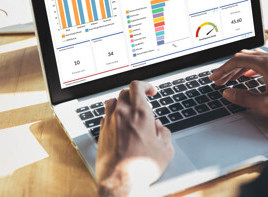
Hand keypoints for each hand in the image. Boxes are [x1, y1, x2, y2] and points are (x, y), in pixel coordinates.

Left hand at [96, 81, 173, 196]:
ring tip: (129, 110)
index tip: (151, 91)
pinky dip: (113, 115)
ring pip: (113, 101)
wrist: (120, 182)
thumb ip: (164, 133)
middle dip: (136, 95)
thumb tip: (159, 127)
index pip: (138, 86)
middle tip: (143, 103)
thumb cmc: (141, 167)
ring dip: (122, 102)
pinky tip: (120, 124)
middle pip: (125, 92)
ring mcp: (110, 122)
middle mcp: (123, 114)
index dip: (146, 85)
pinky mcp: (102, 133)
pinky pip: (106, 115)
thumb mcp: (165, 150)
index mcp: (140, 113)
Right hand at [210, 50, 267, 128]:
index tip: (215, 78)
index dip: (223, 70)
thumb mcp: (266, 105)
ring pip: (255, 59)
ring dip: (241, 68)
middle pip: (245, 57)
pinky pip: (265, 62)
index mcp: (267, 64)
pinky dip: (252, 68)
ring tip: (231, 79)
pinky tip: (250, 77)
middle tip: (220, 79)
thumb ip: (244, 98)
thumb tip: (229, 94)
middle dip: (230, 68)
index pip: (238, 60)